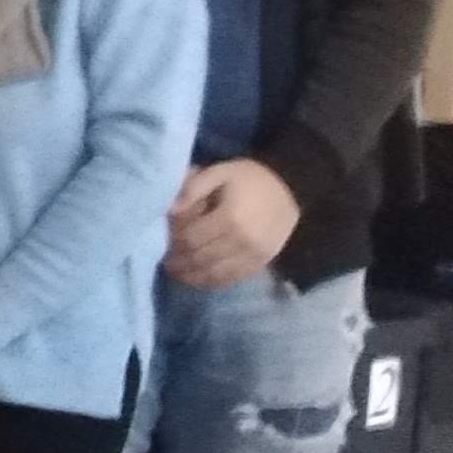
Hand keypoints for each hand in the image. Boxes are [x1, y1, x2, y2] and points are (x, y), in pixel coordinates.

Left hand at [164, 158, 299, 290]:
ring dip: (192, 276)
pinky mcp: (261, 262)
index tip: (161, 243)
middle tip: (165, 261)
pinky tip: (197, 277)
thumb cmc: (248, 178)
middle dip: (179, 262)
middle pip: (200, 259)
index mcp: (230, 217)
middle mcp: (243, 240)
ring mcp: (254, 254)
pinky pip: (232, 277)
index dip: (173, 244)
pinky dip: (211, 281)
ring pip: (214, 273)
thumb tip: (169, 210)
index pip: (191, 239)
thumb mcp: (219, 172)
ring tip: (177, 272)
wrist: (291, 188)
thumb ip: (193, 187)